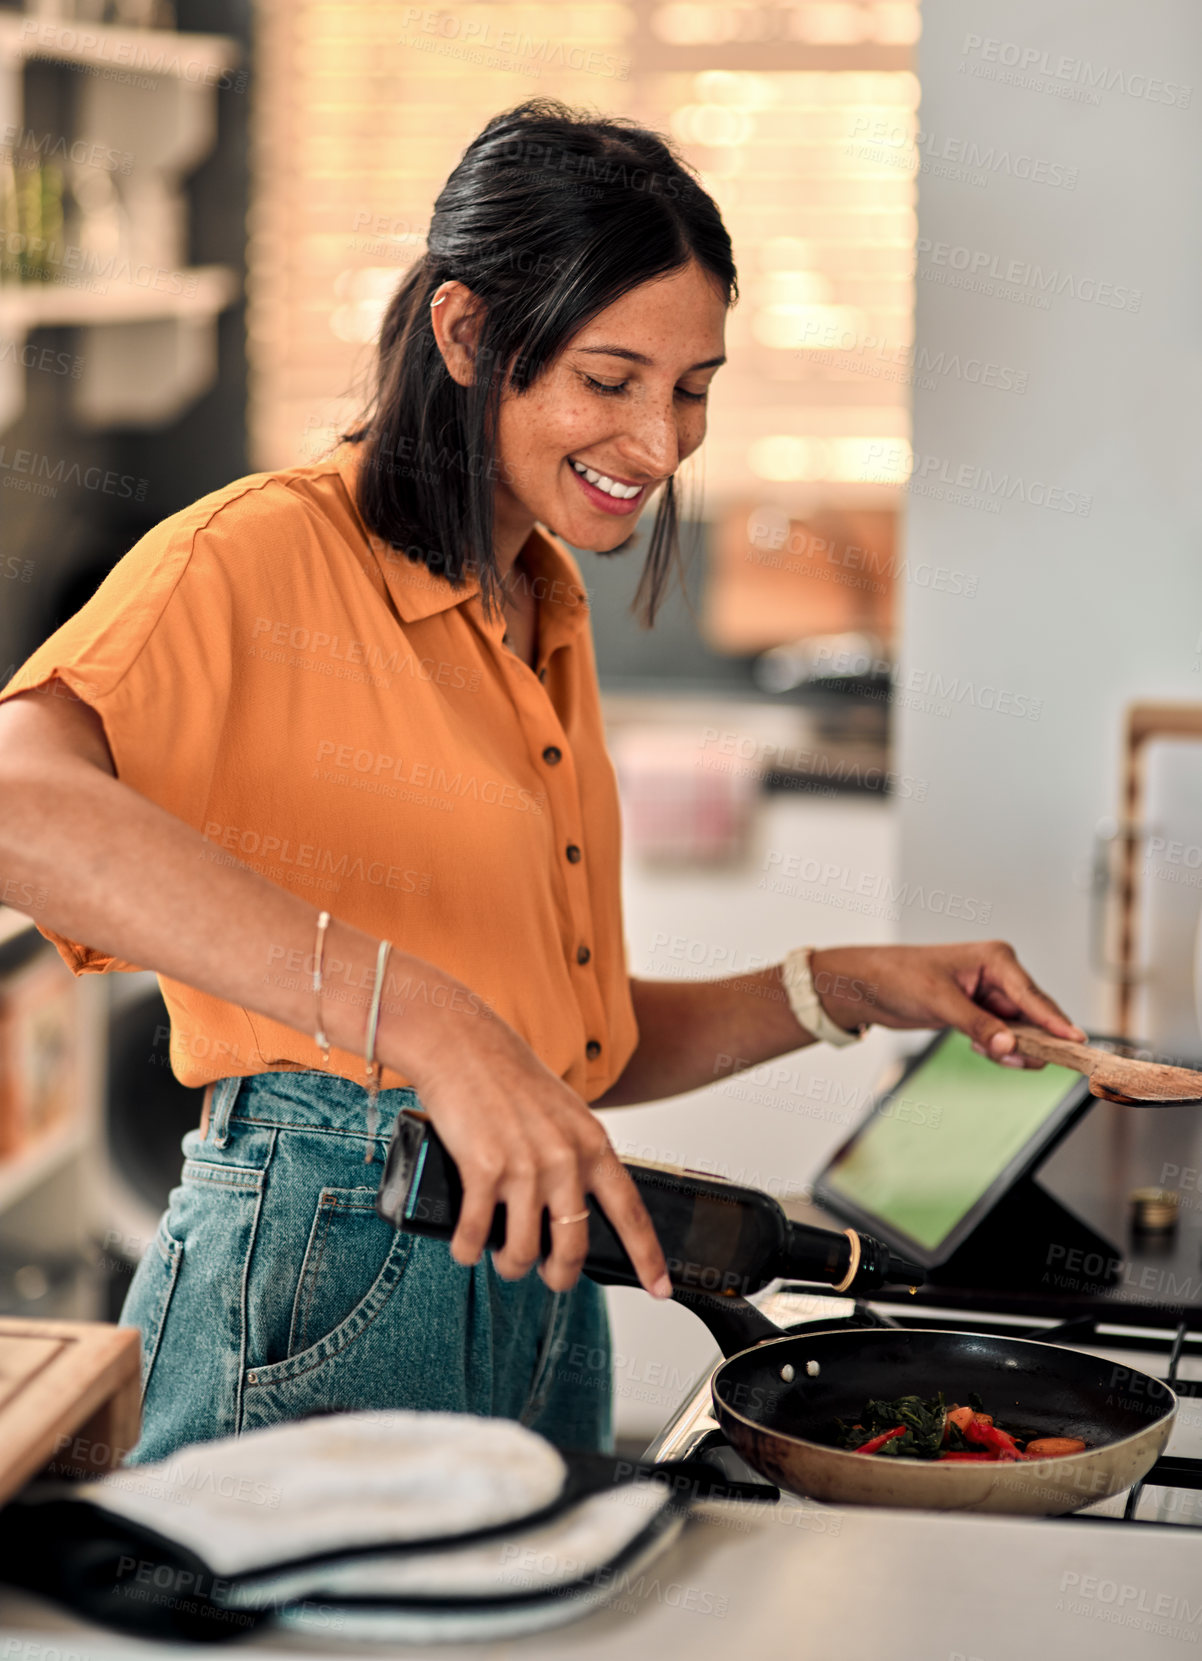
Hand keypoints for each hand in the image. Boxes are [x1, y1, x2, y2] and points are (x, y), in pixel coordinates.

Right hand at [408, 1017, 671, 1297]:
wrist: (463, 1044)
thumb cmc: (510, 1077)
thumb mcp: (563, 1113)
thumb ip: (575, 1154)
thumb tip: (569, 1206)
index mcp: (593, 1144)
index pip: (630, 1212)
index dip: (648, 1256)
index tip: (660, 1287)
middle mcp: (565, 1159)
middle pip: (573, 1247)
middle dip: (561, 1276)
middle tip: (550, 1277)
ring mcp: (525, 1167)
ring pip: (523, 1251)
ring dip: (511, 1267)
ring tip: (503, 1260)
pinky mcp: (483, 1170)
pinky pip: (476, 1235)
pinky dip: (468, 1250)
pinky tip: (466, 1249)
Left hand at [807, 940, 1085, 1066]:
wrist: (866, 985)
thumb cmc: (898, 977)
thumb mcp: (938, 1002)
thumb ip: (977, 1025)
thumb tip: (1010, 1046)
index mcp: (996, 959)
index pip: (1034, 996)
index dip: (1057, 1022)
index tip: (1078, 1043)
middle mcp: (999, 975)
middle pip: (1035, 1017)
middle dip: (1031, 1042)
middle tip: (1021, 1061)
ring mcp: (991, 996)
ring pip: (1022, 1031)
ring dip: (1011, 1049)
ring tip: (988, 1053)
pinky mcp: (980, 1013)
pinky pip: (1004, 1037)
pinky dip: (997, 1049)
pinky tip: (978, 1048)